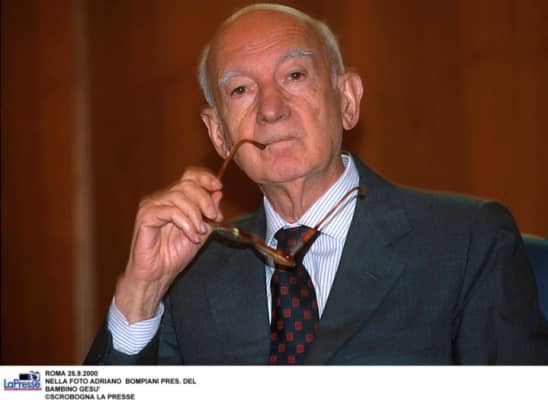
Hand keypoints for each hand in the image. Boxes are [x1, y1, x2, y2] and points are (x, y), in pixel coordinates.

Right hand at [115, 167, 223, 322]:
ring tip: (200, 233)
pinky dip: (185, 223)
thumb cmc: (175, 254)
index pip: (189, 176)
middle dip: (205, 200)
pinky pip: (170, 211)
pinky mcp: (145, 216)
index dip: (205, 178)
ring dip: (195, 216)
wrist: (158, 274)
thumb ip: (208, 213)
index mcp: (175, 198)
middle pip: (187, 185)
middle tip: (214, 217)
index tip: (219, 186)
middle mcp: (162, 198)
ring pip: (179, 197)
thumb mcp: (201, 231)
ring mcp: (152, 205)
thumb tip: (218, 193)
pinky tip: (191, 236)